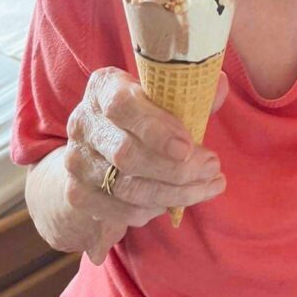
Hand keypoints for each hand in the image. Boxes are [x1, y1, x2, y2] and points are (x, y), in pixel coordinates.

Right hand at [64, 67, 228, 263]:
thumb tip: (220, 85)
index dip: (156, 128)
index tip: (188, 145)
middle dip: (177, 168)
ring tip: (208, 185)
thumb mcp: (162, 97)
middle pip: (127, 154)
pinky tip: (176, 200)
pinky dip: (154, 209)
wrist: (97, 149)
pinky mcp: (77, 194)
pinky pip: (120, 211)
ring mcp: (75, 161)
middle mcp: (82, 122)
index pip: (121, 106)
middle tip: (213, 167)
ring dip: (175, 193)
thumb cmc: (142, 115)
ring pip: (127, 188)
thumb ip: (190, 93)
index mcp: (103, 88)